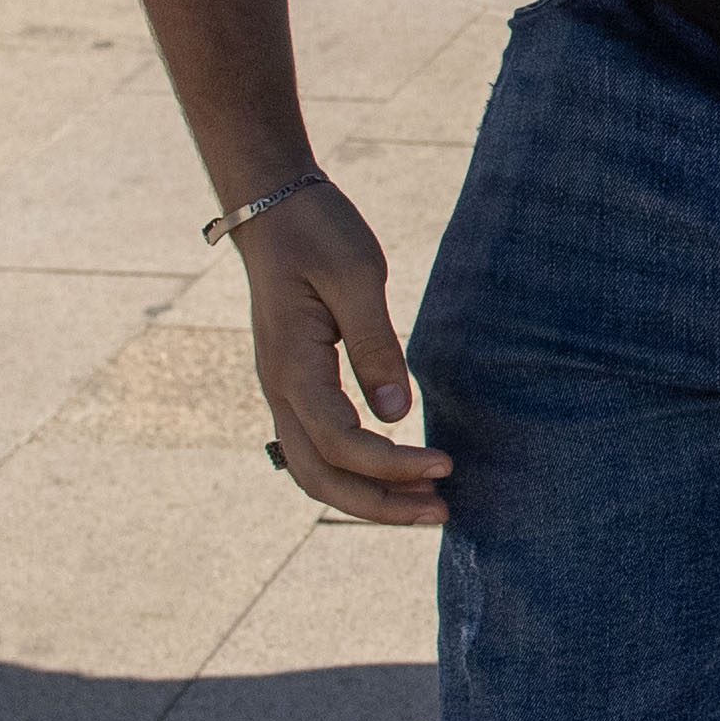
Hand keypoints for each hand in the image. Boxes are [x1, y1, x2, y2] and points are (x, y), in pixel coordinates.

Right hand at [237, 179, 450, 524]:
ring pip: (314, 470)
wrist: (272, 207)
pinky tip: (397, 471)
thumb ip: (376, 346)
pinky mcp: (296, 384)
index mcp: (292, 366)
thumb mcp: (357, 276)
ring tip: (427, 503)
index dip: (393, 465)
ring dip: (368, 496)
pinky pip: (318, 447)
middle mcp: (279, 388)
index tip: (446, 465)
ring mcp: (283, 390)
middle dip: (379, 505)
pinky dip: (356, 472)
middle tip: (442, 513)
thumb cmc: (317, 232)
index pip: (340, 442)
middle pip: (320, 477)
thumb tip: (398, 414)